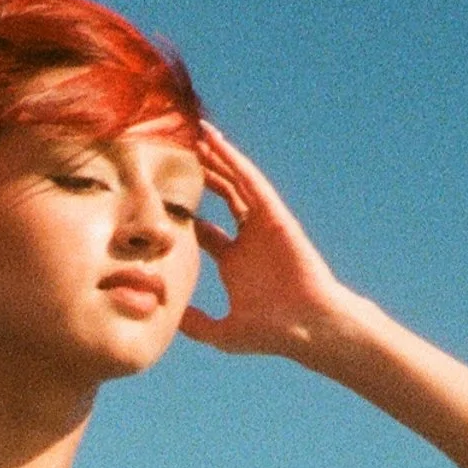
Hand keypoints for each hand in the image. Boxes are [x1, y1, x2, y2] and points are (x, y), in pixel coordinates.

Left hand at [180, 125, 359, 361]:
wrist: (307, 328)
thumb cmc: (272, 334)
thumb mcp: (222, 332)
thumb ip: (194, 325)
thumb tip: (166, 320)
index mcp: (235, 262)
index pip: (205, 229)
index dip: (185, 212)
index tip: (160, 198)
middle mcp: (248, 238)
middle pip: (220, 197)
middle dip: (201, 175)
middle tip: (176, 153)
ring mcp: (263, 225)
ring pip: (235, 183)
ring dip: (216, 158)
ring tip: (195, 134)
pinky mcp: (275, 215)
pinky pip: (251, 182)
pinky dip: (234, 160)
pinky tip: (216, 142)